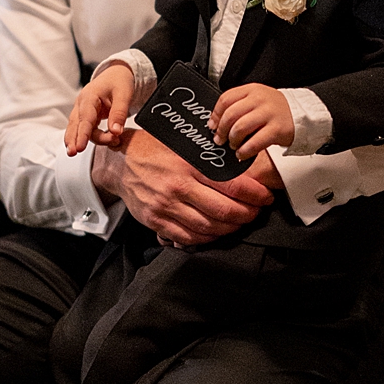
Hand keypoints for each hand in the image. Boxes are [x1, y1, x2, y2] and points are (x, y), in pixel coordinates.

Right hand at [65, 61, 134, 155]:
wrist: (117, 74)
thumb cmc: (119, 81)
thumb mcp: (123, 94)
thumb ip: (119, 113)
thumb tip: (116, 132)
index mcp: (88, 97)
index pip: (84, 119)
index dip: (82, 134)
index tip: (80, 148)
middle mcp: (81, 105)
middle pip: (76, 126)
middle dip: (74, 140)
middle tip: (74, 153)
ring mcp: (82, 112)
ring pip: (78, 130)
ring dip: (88, 140)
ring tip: (110, 143)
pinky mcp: (86, 118)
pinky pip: (84, 131)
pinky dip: (89, 138)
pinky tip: (96, 145)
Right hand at [90, 126, 274, 245]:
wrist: (118, 163)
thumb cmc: (152, 150)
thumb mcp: (181, 145)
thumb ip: (207, 157)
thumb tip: (238, 165)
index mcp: (187, 166)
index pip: (231, 185)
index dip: (254, 195)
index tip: (265, 197)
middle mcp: (178, 189)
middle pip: (224, 212)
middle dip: (247, 215)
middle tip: (256, 212)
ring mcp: (166, 208)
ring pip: (208, 228)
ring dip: (229, 229)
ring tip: (239, 223)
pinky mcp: (156, 221)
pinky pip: (188, 238)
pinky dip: (206, 239)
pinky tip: (215, 232)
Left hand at [212, 83, 293, 159]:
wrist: (302, 115)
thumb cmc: (276, 110)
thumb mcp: (257, 99)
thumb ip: (239, 106)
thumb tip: (217, 123)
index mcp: (252, 90)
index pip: (226, 99)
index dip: (216, 115)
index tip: (212, 126)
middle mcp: (259, 99)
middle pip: (230, 114)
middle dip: (221, 131)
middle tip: (220, 139)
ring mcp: (269, 114)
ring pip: (240, 128)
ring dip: (233, 141)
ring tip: (234, 146)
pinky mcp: (277, 129)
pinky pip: (254, 142)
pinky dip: (244, 151)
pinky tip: (243, 153)